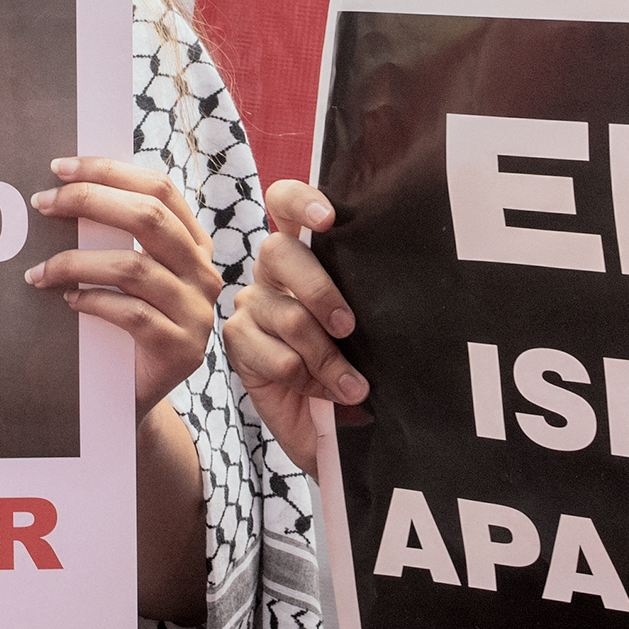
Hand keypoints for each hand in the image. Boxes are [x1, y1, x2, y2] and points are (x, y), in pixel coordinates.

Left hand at [26, 157, 220, 416]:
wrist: (131, 393)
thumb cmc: (119, 325)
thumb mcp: (124, 274)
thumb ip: (112, 236)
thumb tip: (63, 188)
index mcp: (193, 243)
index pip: (159, 188)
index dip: (109, 172)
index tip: (60, 168)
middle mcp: (203, 272)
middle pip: (149, 217)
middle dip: (89, 202)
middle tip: (42, 203)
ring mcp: (197, 312)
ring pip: (134, 267)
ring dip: (75, 262)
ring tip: (39, 271)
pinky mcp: (181, 349)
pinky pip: (131, 314)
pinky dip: (92, 303)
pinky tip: (68, 301)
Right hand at [222, 178, 362, 470]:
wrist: (326, 426)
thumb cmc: (349, 364)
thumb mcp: (363, 330)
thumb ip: (362, 299)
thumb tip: (390, 292)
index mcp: (304, 254)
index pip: (285, 204)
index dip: (301, 202)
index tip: (329, 220)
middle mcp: (272, 273)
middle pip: (279, 251)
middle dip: (320, 290)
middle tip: (348, 327)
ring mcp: (251, 306)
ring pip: (288, 315)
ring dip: (327, 356)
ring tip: (352, 386)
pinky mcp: (238, 344)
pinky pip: (277, 357)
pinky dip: (307, 380)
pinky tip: (320, 392)